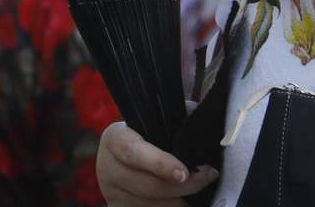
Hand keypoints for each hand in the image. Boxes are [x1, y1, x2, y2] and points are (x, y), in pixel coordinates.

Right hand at [96, 122, 217, 205]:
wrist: (124, 155)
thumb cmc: (148, 132)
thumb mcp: (158, 119)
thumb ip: (178, 117)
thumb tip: (202, 121)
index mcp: (114, 138)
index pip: (134, 152)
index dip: (160, 164)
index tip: (184, 173)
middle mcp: (107, 166)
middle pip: (147, 186)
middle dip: (183, 187)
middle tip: (207, 177)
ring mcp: (110, 191)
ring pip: (150, 205)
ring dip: (179, 201)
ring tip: (199, 191)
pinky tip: (183, 201)